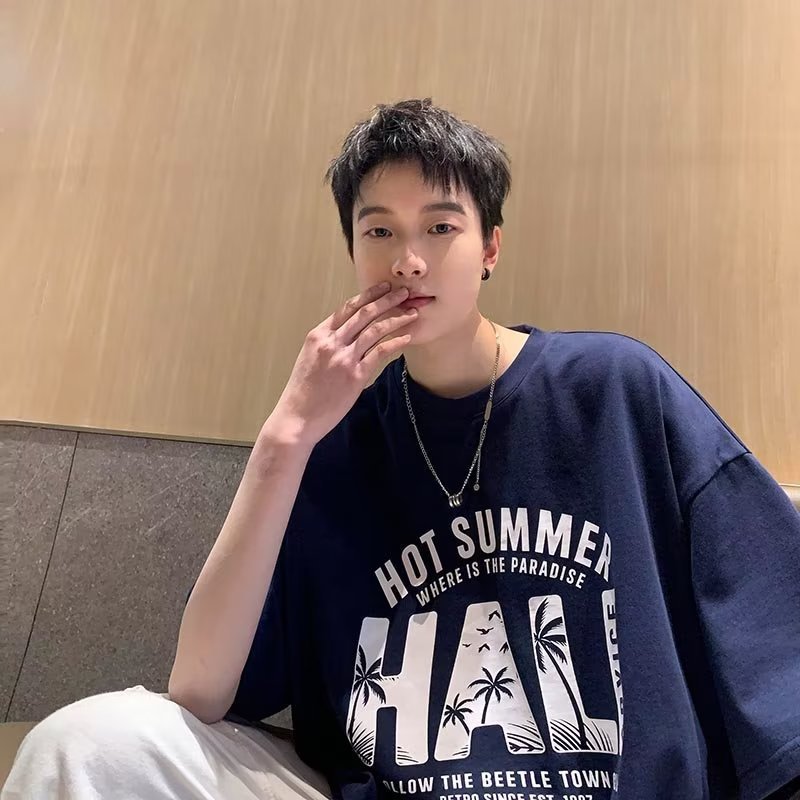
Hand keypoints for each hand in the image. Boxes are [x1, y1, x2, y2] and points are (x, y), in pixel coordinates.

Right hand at [267, 282, 416, 447]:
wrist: (297, 418)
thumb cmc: (302, 392)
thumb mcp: (309, 359)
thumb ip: (328, 344)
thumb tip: (348, 335)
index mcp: (318, 336)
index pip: (347, 308)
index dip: (368, 295)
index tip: (383, 287)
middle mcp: (331, 342)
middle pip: (364, 313)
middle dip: (387, 300)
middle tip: (404, 292)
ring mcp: (344, 358)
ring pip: (375, 330)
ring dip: (396, 318)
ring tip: (412, 312)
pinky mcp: (355, 376)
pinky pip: (380, 352)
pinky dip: (396, 342)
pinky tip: (406, 337)